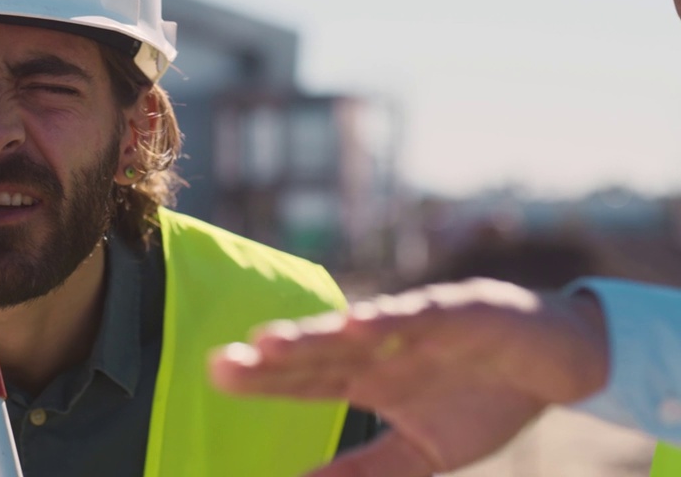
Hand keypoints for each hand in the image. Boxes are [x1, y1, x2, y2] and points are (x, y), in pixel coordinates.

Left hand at [208, 278, 609, 476]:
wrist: (557, 363)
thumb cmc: (483, 400)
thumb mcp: (421, 452)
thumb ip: (364, 471)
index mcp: (368, 378)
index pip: (304, 380)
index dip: (262, 380)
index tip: (217, 377)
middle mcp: (380, 348)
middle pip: (317, 354)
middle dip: (271, 360)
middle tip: (221, 363)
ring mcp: (414, 327)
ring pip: (356, 332)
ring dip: (315, 336)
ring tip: (269, 343)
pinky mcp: (458, 312)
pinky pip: (419, 316)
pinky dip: (390, 319)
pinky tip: (356, 323)